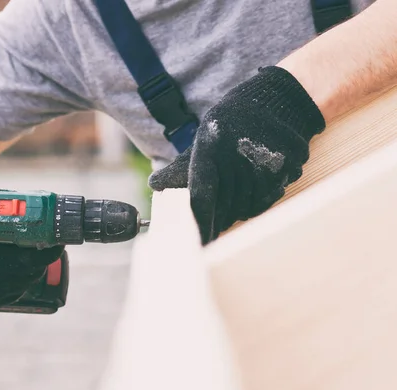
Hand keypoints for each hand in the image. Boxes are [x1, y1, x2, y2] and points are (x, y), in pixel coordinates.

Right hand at [0, 186, 64, 311]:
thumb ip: (3, 203)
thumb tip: (39, 201)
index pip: (27, 260)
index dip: (48, 251)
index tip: (58, 241)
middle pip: (29, 274)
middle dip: (43, 259)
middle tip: (51, 245)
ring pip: (23, 285)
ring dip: (33, 270)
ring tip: (36, 254)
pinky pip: (13, 293)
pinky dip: (21, 281)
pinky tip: (23, 269)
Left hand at [149, 66, 325, 244]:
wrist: (282, 101)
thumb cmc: (235, 120)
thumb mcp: (206, 135)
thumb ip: (183, 165)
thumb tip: (154, 184)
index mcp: (211, 146)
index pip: (202, 194)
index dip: (200, 221)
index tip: (198, 240)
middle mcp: (236, 156)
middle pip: (224, 207)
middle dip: (217, 221)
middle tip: (212, 230)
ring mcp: (262, 165)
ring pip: (244, 208)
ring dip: (235, 213)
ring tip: (232, 206)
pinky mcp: (282, 172)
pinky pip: (264, 201)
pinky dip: (255, 203)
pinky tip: (251, 194)